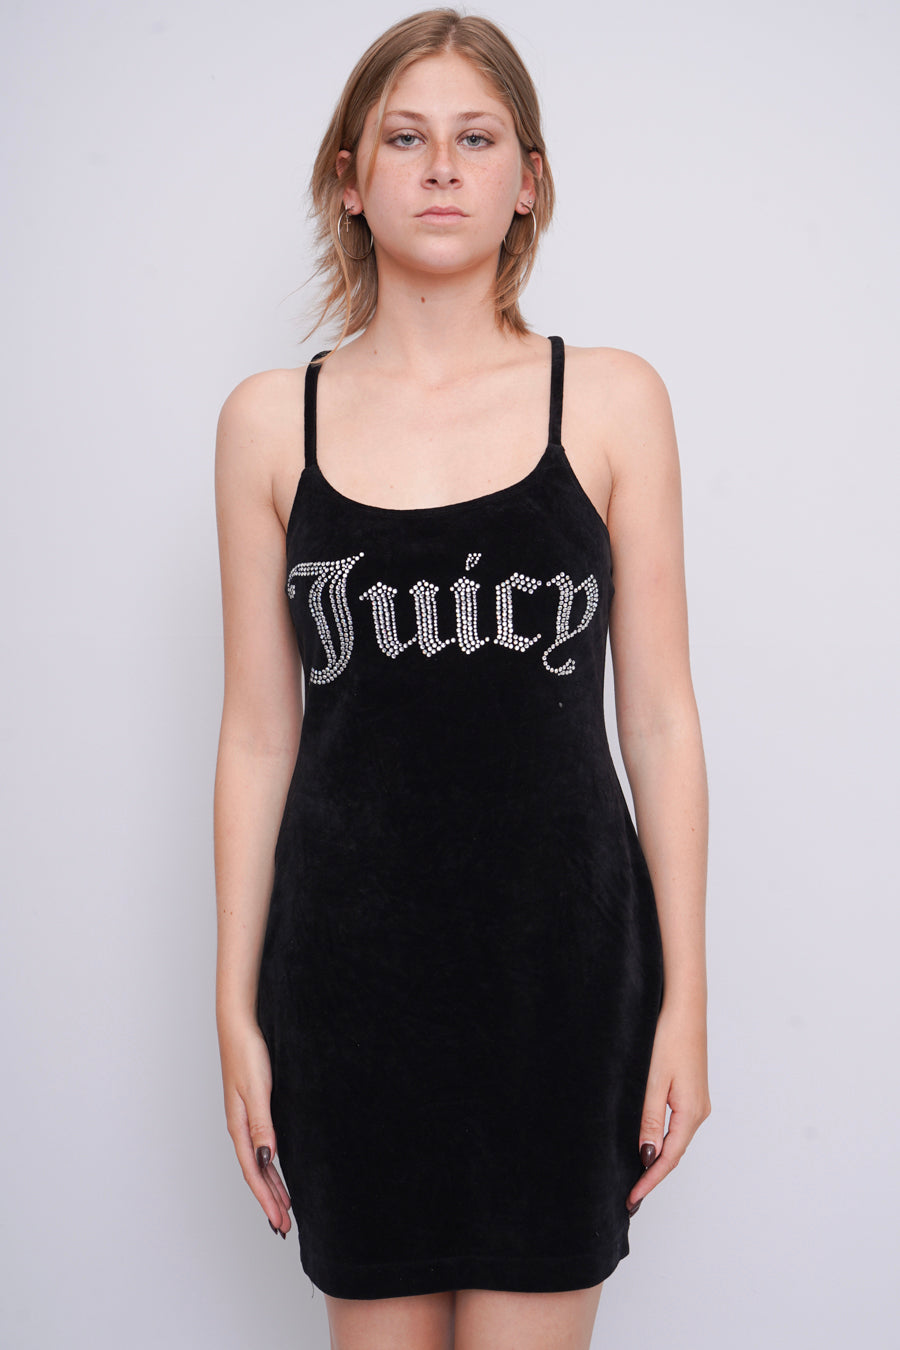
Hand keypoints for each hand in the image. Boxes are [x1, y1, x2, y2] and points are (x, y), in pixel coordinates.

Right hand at [218, 1015, 291, 1236]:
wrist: (239, 1025)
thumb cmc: (247, 1053)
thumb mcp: (257, 1091)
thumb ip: (262, 1126)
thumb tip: (267, 1159)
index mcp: (239, 1127)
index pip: (255, 1172)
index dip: (267, 1199)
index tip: (280, 1222)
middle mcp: (240, 1127)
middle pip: (256, 1173)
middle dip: (270, 1200)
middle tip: (284, 1227)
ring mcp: (245, 1118)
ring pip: (259, 1162)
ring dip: (271, 1186)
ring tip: (284, 1208)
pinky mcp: (253, 1107)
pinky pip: (262, 1146)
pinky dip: (270, 1165)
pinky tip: (278, 1170)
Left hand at [626, 999, 710, 1213]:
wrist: (684, 1005)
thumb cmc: (669, 1037)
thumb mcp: (653, 1081)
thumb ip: (649, 1120)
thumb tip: (647, 1155)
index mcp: (691, 1113)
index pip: (668, 1158)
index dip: (649, 1181)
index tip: (632, 1199)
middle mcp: (699, 1111)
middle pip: (674, 1152)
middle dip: (652, 1175)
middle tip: (630, 1195)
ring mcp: (696, 1101)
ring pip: (675, 1139)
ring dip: (657, 1158)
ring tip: (635, 1176)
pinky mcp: (690, 1090)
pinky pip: (675, 1124)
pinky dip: (661, 1139)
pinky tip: (647, 1142)